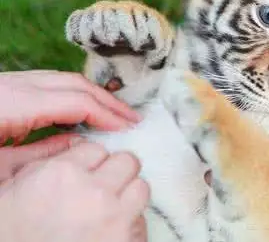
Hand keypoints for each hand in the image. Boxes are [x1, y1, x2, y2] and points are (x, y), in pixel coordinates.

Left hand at [0, 70, 140, 178]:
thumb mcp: (1, 164)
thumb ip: (41, 154)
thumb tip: (79, 145)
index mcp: (17, 102)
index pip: (78, 102)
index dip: (108, 115)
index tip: (129, 129)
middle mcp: (18, 85)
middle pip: (77, 84)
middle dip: (109, 101)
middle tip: (133, 118)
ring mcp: (13, 81)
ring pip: (66, 79)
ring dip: (95, 95)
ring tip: (115, 113)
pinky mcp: (9, 86)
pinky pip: (52, 83)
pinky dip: (75, 94)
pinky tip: (83, 111)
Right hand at [0, 142, 149, 241]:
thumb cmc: (10, 235)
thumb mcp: (13, 192)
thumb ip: (45, 165)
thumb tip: (75, 150)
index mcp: (60, 174)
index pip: (95, 148)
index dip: (91, 161)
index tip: (88, 173)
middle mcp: (92, 190)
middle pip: (127, 161)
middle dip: (117, 172)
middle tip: (106, 187)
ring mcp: (113, 216)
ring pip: (141, 187)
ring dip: (129, 196)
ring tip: (113, 208)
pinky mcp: (126, 241)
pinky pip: (142, 221)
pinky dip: (132, 225)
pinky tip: (114, 231)